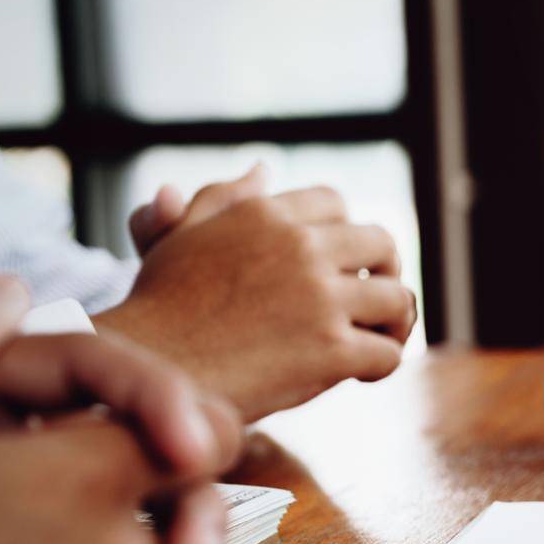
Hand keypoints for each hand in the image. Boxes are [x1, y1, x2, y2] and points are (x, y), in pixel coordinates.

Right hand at [95, 168, 417, 420]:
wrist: (147, 373)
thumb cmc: (160, 311)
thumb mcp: (180, 240)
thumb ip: (220, 201)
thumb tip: (263, 168)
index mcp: (266, 214)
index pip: (337, 204)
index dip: (345, 235)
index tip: (337, 264)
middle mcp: (299, 246)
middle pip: (382, 244)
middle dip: (384, 272)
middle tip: (371, 305)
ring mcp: (319, 297)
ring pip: (396, 298)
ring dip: (394, 323)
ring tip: (375, 341)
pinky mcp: (331, 349)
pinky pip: (388, 352)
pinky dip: (381, 366)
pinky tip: (360, 375)